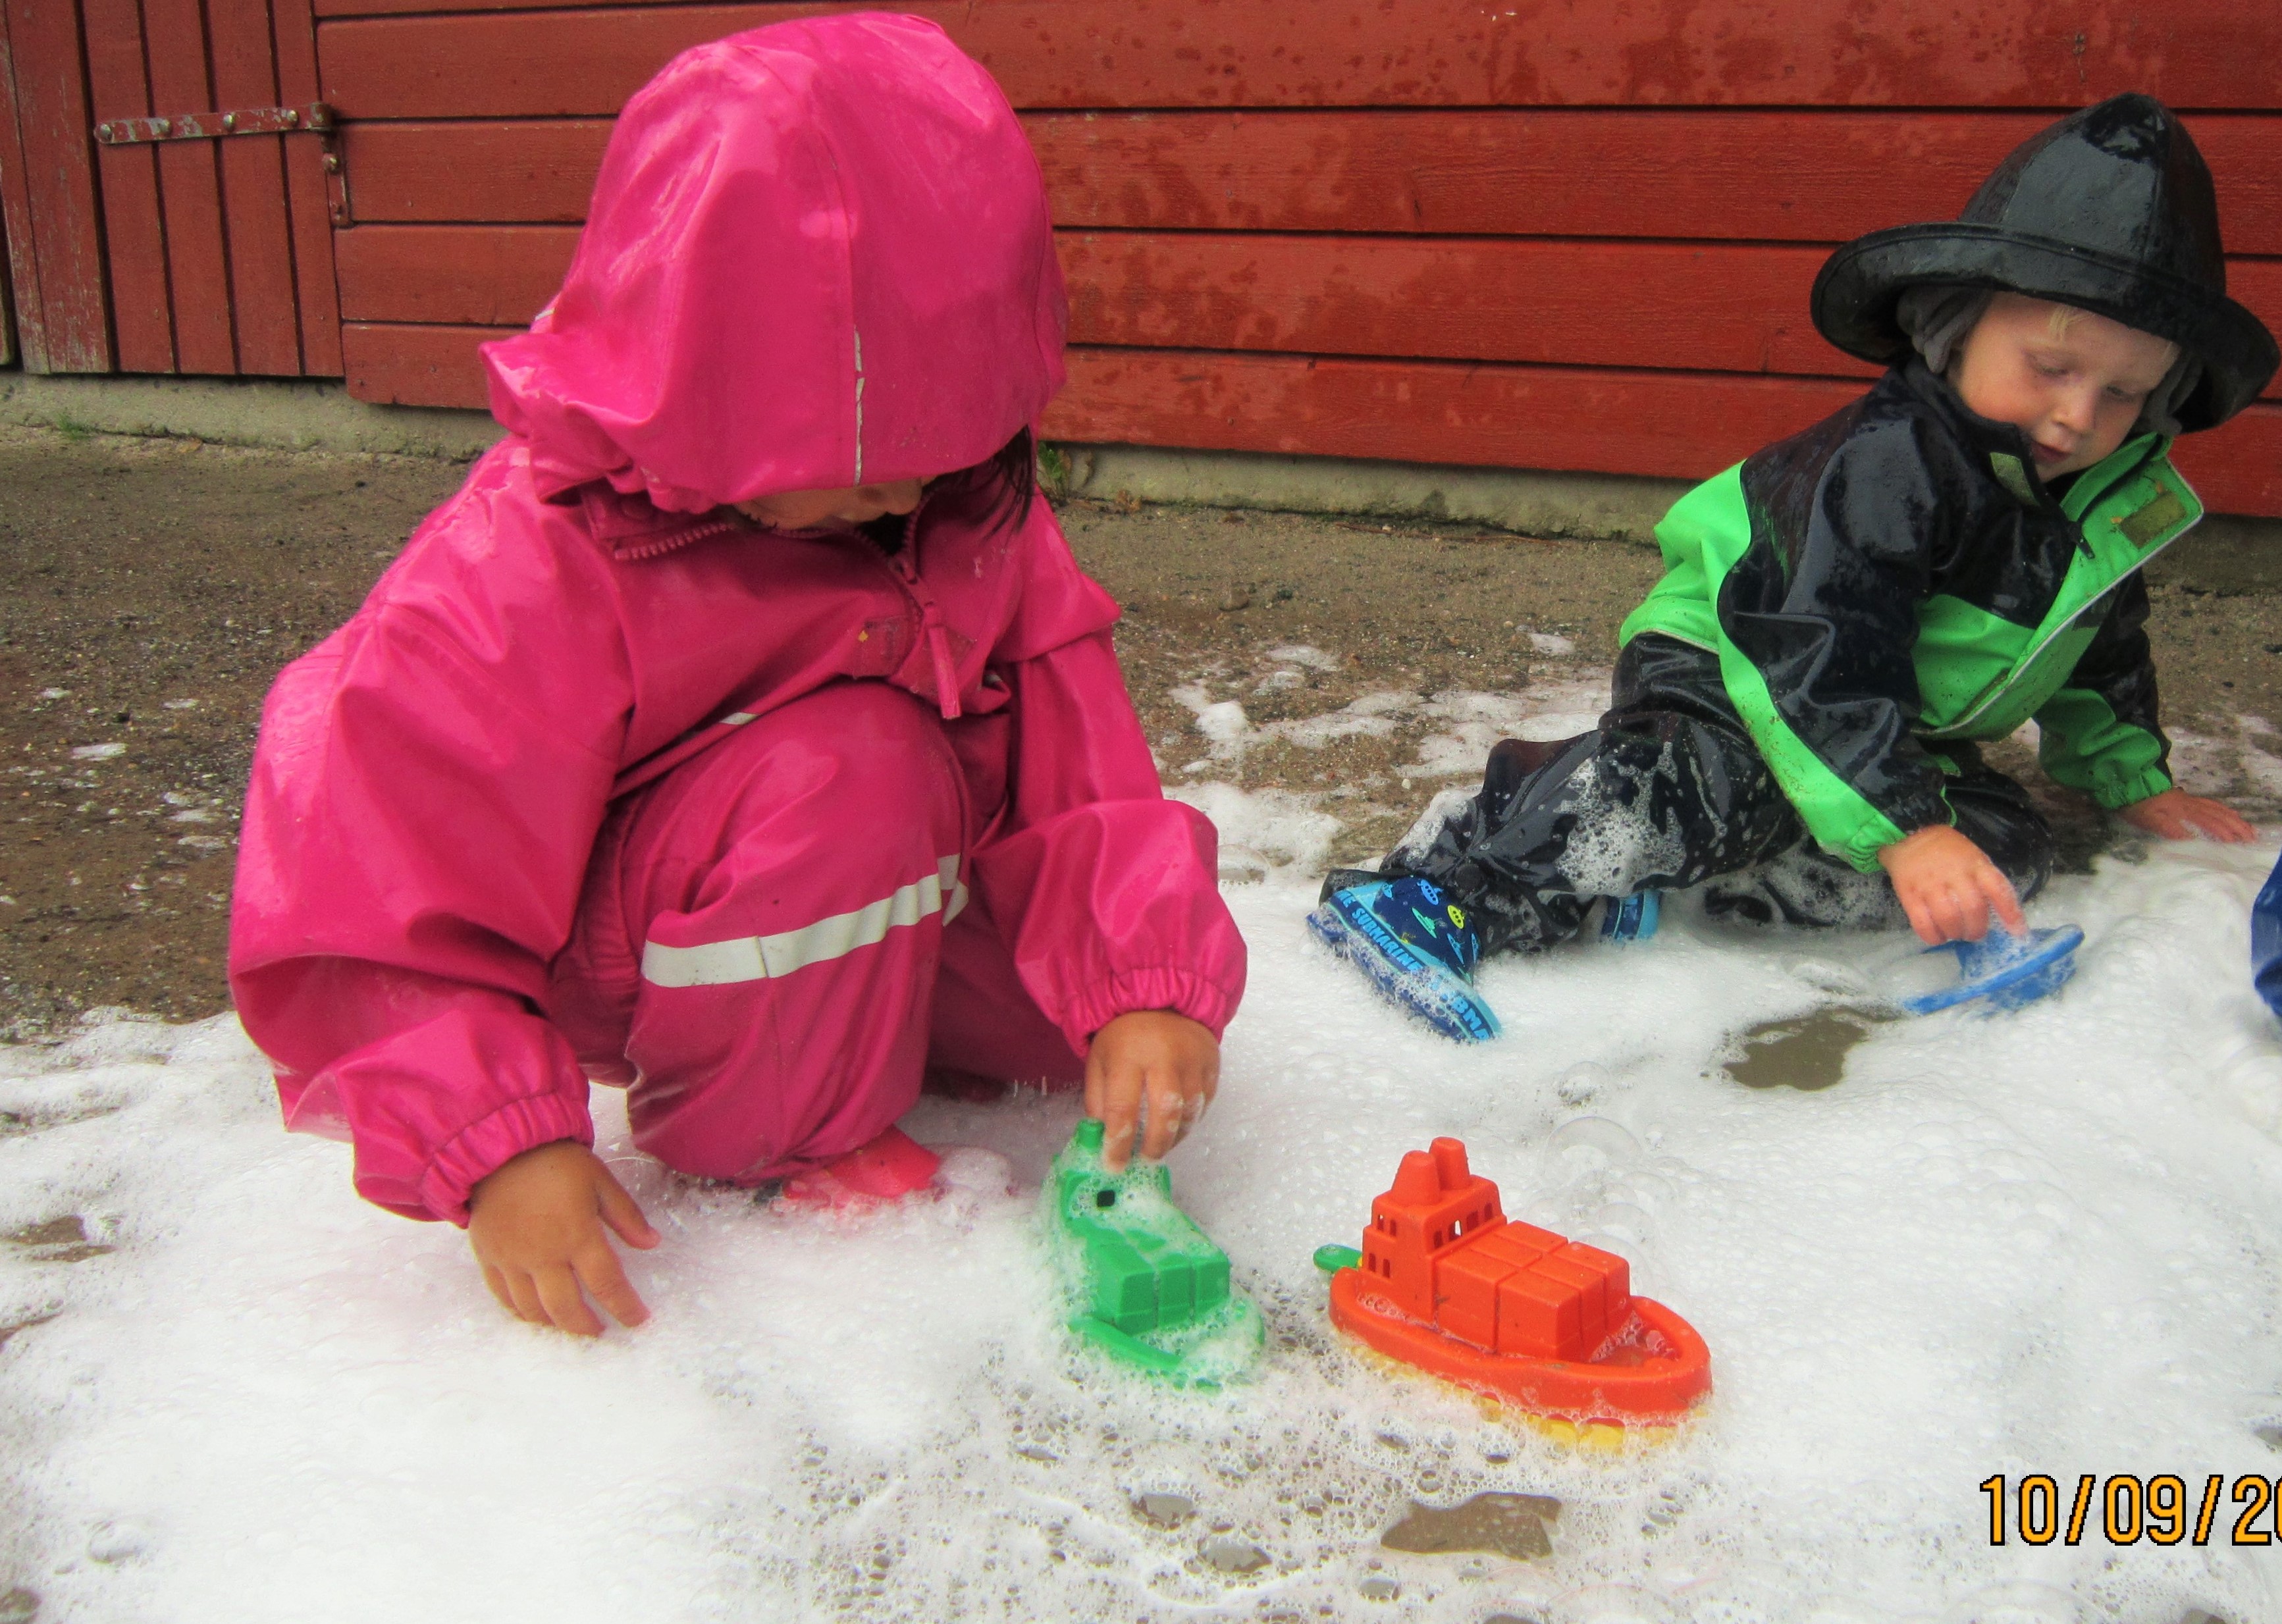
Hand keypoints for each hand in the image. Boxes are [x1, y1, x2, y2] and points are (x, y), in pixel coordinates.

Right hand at [467, 1140, 659, 1335]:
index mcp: (577, 1236)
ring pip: (533, 1309)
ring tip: (570, 1325)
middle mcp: (543, 1256)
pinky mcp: (489, 1257)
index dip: (625, 1307)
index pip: (607, 1284)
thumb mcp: (600, 1181)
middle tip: (600, 1331)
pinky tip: (534, 1313)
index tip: (638, 1321)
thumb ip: (625, 1216)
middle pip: (566, 1308)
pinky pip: (503, 1296)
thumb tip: (652, 1243)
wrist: (500, 1148)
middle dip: (586, 1327)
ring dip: (554, 1324)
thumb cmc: (556, 1161)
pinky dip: (520, 1311)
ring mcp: (512, 1260)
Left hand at [1084, 1010, 1219, 1171]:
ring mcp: (1193, 1059)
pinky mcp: (1212, 1062)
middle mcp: (1164, 1057)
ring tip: (1161, 1144)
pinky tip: (1178, 1123)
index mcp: (1128, 1055)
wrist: (1161, 999)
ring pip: (1190, 1110)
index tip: (1114, 1166)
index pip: (1123, 1109)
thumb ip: (1098, 1101)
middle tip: (1145, 1159)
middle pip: (1166, 1112)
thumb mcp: (1098, 1062)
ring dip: (1176, 1136)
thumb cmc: (1124, 1036)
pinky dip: (1192, 1119)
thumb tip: (1102, 1141)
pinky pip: (1206, 1101)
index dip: (1118, 1143)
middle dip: (1156, 1145)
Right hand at [1876, 823, 2026, 945]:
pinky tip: (1937, 937)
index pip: (1998, 889)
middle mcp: (1955, 874)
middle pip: (1973, 909)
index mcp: (1975, 864)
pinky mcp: (1909, 894)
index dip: (2011, 913)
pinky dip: (1932, 936)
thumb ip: (1984, 882)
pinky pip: (1922, 922)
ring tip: (1955, 934)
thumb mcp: (1973, 857)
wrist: (1910, 836)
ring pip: (1948, 918)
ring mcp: (1930, 884)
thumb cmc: (1948, 851)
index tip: (2017, 932)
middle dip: (1977, 929)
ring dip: (1955, 933)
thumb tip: (1998, 914)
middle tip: (1974, 934)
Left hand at [2118, 787, 2256, 842]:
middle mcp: (2189, 804)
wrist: (2126, 783)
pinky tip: (2225, 812)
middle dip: (2235, 826)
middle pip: (2217, 815)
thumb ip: (2169, 828)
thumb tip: (2191, 838)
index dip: (2223, 833)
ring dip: (2232, 818)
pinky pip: (2209, 803)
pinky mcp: (2183, 797)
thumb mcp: (2148, 819)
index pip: (2208, 823)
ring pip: (2216, 808)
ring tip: (2245, 827)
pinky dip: (2221, 809)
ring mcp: (2187, 799)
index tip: (2236, 843)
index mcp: (2182, 811)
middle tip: (2250, 837)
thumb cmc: (2135, 805)